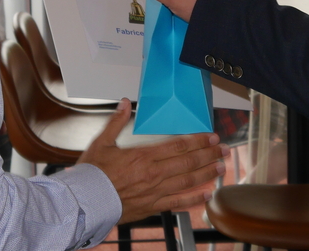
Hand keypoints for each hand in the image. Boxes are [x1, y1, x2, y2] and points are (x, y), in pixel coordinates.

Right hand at [77, 99, 225, 223]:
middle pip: (188, 162)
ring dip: (206, 174)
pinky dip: (194, 200)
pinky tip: (206, 195)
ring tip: (220, 168)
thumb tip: (124, 102)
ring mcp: (155, 192)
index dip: (197, 141)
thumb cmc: (92, 173)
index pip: (178, 146)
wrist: (84, 202)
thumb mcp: (101, 142)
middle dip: (208, 155)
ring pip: (187, 181)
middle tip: (224, 150)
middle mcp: (154, 173)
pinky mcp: (152, 206)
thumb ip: (116, 122)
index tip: (211, 137)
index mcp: (143, 156)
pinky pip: (177, 203)